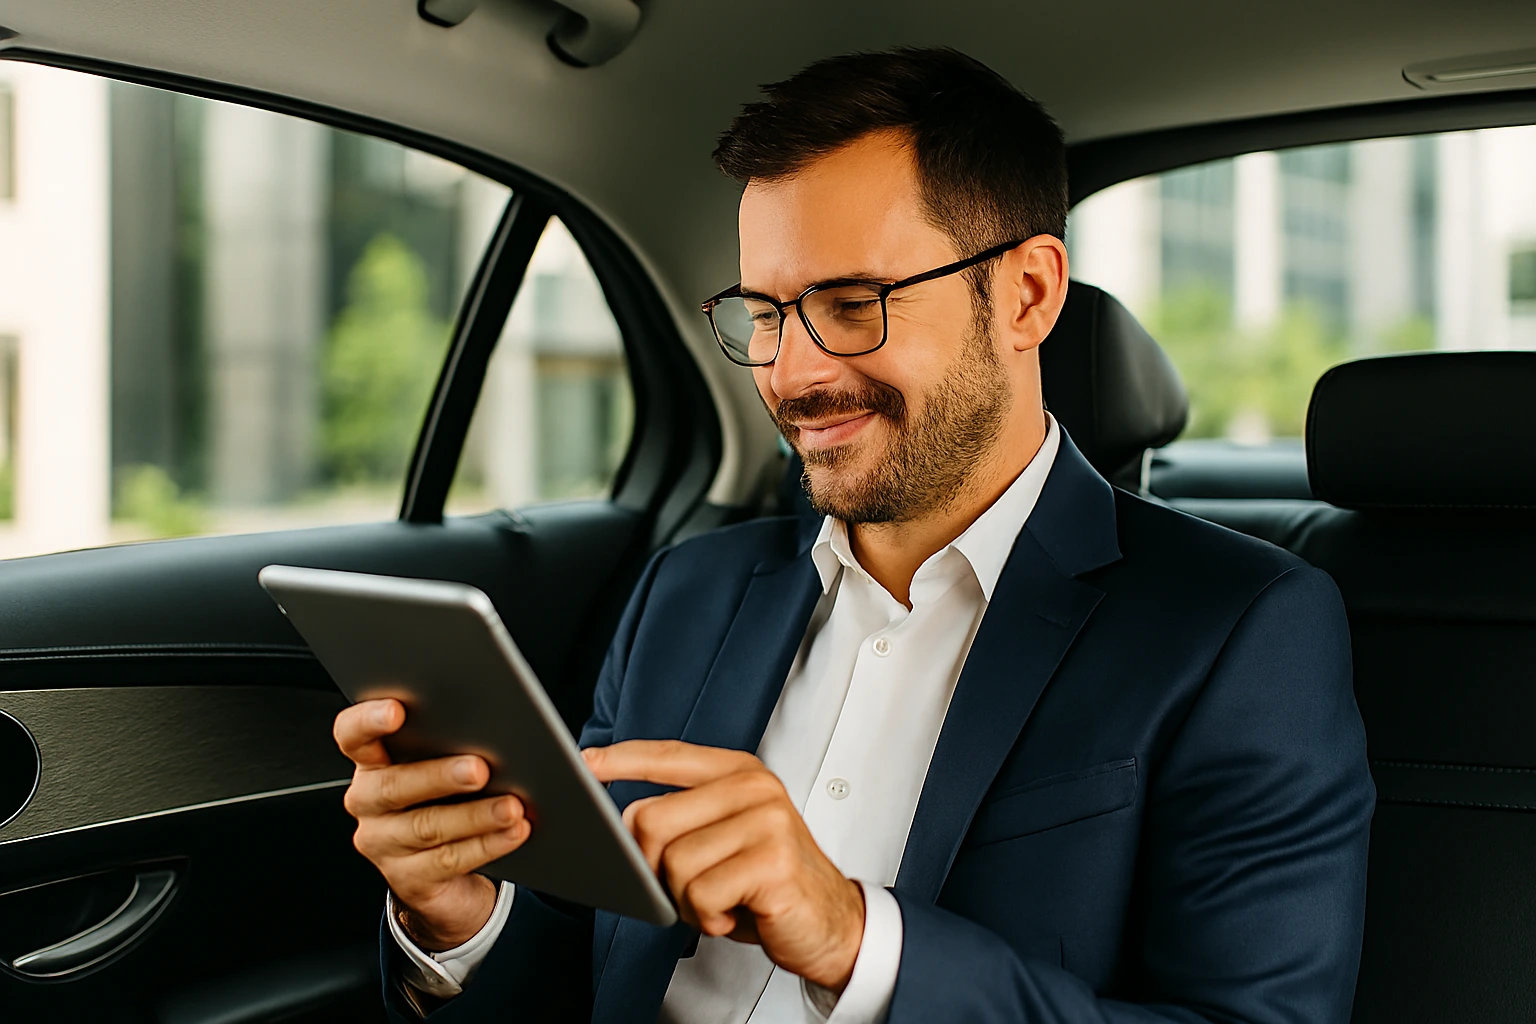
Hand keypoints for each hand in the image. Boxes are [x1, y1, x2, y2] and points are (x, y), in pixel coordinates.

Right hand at [334, 698, 529, 949]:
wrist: (443, 877)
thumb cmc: (451, 799)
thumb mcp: (448, 763)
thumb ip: (457, 738)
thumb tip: (502, 714)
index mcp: (375, 759)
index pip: (352, 733)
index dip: (368, 720)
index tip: (398, 709)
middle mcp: (369, 799)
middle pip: (393, 785)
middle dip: (439, 774)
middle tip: (480, 767)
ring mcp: (382, 842)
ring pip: (426, 826)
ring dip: (474, 815)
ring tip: (514, 805)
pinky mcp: (406, 879)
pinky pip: (447, 861)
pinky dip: (487, 845)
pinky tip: (515, 832)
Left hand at [583, 740, 864, 992]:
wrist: (833, 922)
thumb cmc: (769, 881)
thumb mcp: (727, 836)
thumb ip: (684, 818)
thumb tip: (623, 824)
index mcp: (740, 773)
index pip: (669, 756)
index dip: (624, 759)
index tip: (587, 764)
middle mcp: (754, 789)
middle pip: (652, 821)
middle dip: (655, 868)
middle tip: (690, 886)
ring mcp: (766, 822)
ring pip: (673, 864)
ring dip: (687, 900)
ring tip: (721, 900)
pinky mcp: (772, 862)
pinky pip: (701, 895)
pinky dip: (710, 918)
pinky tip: (736, 914)